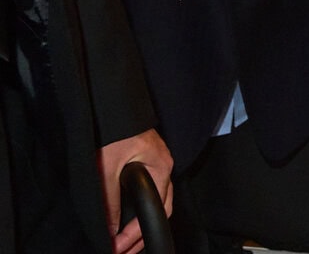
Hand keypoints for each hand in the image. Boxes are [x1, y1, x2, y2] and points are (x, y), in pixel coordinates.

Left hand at [99, 128, 172, 253]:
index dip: (136, 232)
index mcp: (161, 168)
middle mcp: (165, 167)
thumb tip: (110, 226)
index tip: (119, 246)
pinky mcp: (151, 161)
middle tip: (124, 251)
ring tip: (127, 241)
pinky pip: (154, 190)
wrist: (116, 106)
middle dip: (144, 234)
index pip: (156, 209)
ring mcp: (159, 163)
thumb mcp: (107, 168)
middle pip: (164, 208)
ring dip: (143, 222)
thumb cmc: (116, 131)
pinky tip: (130, 217)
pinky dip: (143, 208)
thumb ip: (110, 199)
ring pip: (160, 200)